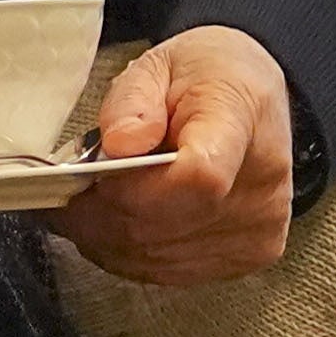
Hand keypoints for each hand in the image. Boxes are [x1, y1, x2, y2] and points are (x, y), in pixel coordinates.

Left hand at [53, 28, 296, 286]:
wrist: (253, 101)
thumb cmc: (205, 78)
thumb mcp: (159, 64)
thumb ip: (133, 101)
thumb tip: (119, 146)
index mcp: (242, 120)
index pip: (198, 178)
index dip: (132, 186)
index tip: (96, 169)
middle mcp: (262, 185)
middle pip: (161, 225)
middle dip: (100, 210)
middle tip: (74, 186)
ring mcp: (259, 228)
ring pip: (154, 257)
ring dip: (106, 236)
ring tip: (91, 202)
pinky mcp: (250, 256)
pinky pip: (168, 273)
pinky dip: (128, 253)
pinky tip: (118, 223)